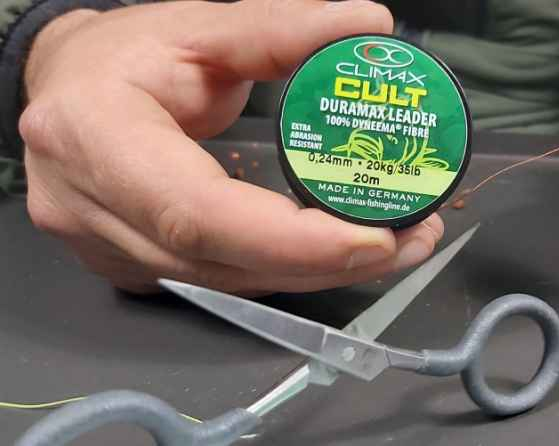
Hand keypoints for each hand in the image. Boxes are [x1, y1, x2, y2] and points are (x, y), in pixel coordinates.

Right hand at [21, 0, 443, 293]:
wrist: (64, 87)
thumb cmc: (119, 56)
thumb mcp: (199, 28)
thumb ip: (283, 29)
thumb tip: (368, 25)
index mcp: (96, 137)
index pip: (198, 213)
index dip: (291, 240)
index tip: (374, 237)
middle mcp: (90, 209)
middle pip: (223, 265)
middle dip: (326, 264)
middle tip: (409, 241)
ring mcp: (106, 249)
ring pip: (227, 285)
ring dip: (314, 274)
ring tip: (391, 246)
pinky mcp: (131, 267)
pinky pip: (219, 281)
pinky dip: (281, 272)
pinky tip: (331, 253)